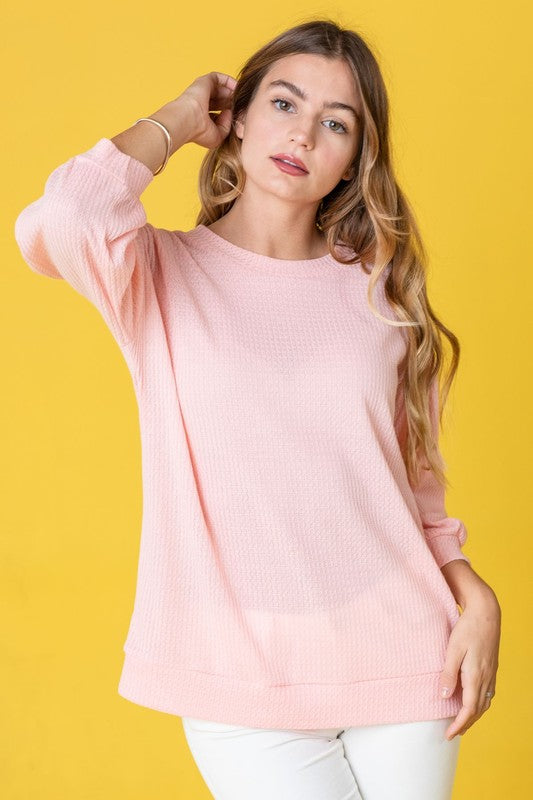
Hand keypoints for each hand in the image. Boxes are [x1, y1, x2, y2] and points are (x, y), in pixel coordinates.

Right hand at [177, 71, 237, 150]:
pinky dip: (230, 81)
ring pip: (221, 90)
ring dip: (233, 93)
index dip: (231, 114)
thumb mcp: (219, 136)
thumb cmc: (200, 132)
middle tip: (243, 106)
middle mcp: (202, 104)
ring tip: (242, 98)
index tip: (240, 117)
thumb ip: (227, 126)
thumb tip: (230, 113)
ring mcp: (202, 93)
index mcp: (204, 118)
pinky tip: (238, 87)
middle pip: (222, 100)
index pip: (220, 113)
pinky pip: (219, 78)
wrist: (188, 120)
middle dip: (233, 103)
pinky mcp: (204, 82)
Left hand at [439, 587, 500, 739]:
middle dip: (466, 723)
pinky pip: (487, 692)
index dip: (459, 724)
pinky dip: (479, 703)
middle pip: (478, 709)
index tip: (449, 734)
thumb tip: (444, 697)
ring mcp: (491, 673)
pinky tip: (472, 700)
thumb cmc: (468, 628)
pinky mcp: (492, 667)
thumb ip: (448, 674)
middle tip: (452, 733)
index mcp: (476, 675)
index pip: (469, 709)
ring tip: (461, 721)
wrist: (486, 612)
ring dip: (474, 714)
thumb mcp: (453, 650)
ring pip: (484, 702)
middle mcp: (486, 677)